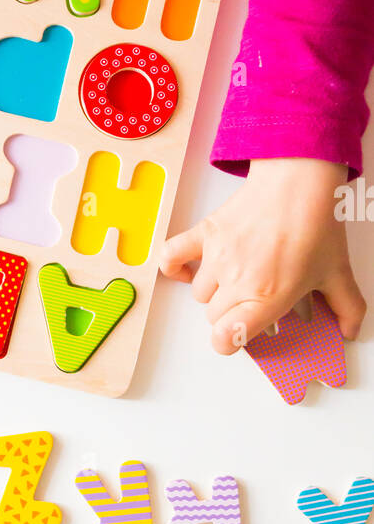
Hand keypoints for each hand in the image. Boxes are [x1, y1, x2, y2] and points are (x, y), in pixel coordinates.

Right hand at [160, 158, 365, 352]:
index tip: (239, 335)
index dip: (229, 343)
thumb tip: (350, 329)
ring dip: (215, 291)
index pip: (226, 338)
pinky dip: (175, 268)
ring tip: (237, 276)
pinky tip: (189, 271)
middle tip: (252, 298)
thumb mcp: (338, 271)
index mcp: (268, 296)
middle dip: (230, 313)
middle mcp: (238, 281)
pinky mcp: (205, 235)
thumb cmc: (315, 222)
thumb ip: (348, 307)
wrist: (299, 180)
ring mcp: (218, 258)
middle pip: (214, 317)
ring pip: (200, 294)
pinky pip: (172, 257)